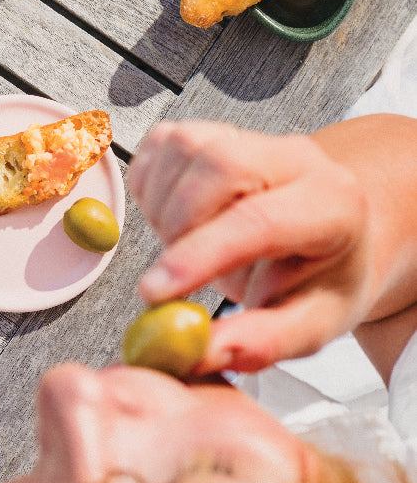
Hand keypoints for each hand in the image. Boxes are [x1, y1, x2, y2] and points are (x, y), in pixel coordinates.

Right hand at [130, 120, 372, 372]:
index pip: (259, 219)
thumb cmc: (322, 278)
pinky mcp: (212, 130)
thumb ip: (262, 341)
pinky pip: (162, 141)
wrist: (330, 235)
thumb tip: (203, 353)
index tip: (158, 293)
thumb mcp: (312, 326)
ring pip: (184, 146)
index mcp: (332, 204)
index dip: (201, 255)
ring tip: (185, 248)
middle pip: (218, 163)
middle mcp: (294, 157)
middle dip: (180, 224)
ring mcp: (250, 137)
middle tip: (180, 273)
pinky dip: (150, 184)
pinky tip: (172, 219)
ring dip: (163, 205)